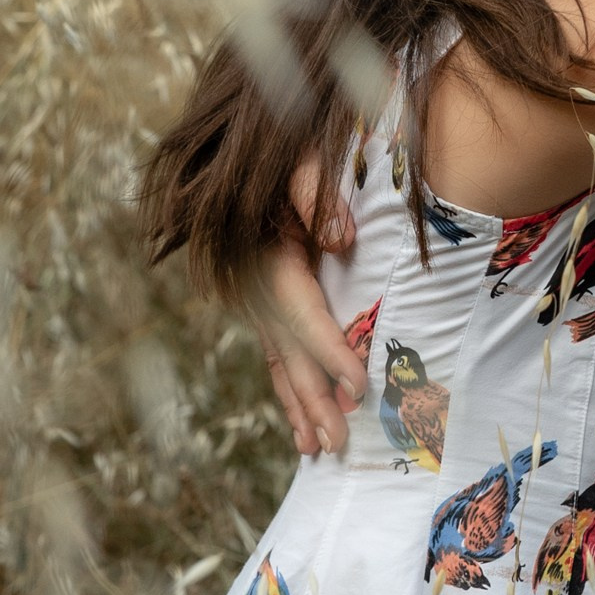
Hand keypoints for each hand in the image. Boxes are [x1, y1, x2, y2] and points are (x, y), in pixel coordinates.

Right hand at [244, 155, 359, 455]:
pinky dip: (288, 385)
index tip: (357, 387)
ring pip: (277, 359)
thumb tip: (343, 240)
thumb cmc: (284, 146)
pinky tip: (300, 419)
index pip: (301, 314)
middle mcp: (253, 286)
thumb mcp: (299, 157)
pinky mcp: (259, 301)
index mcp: (265, 255)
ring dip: (297, 404)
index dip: (330, 352)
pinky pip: (274, 350)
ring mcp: (252, 298)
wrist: (237, 151)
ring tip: (315, 448)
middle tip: (337, 444)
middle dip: (313, 399)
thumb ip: (315, 194)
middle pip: (287, 351)